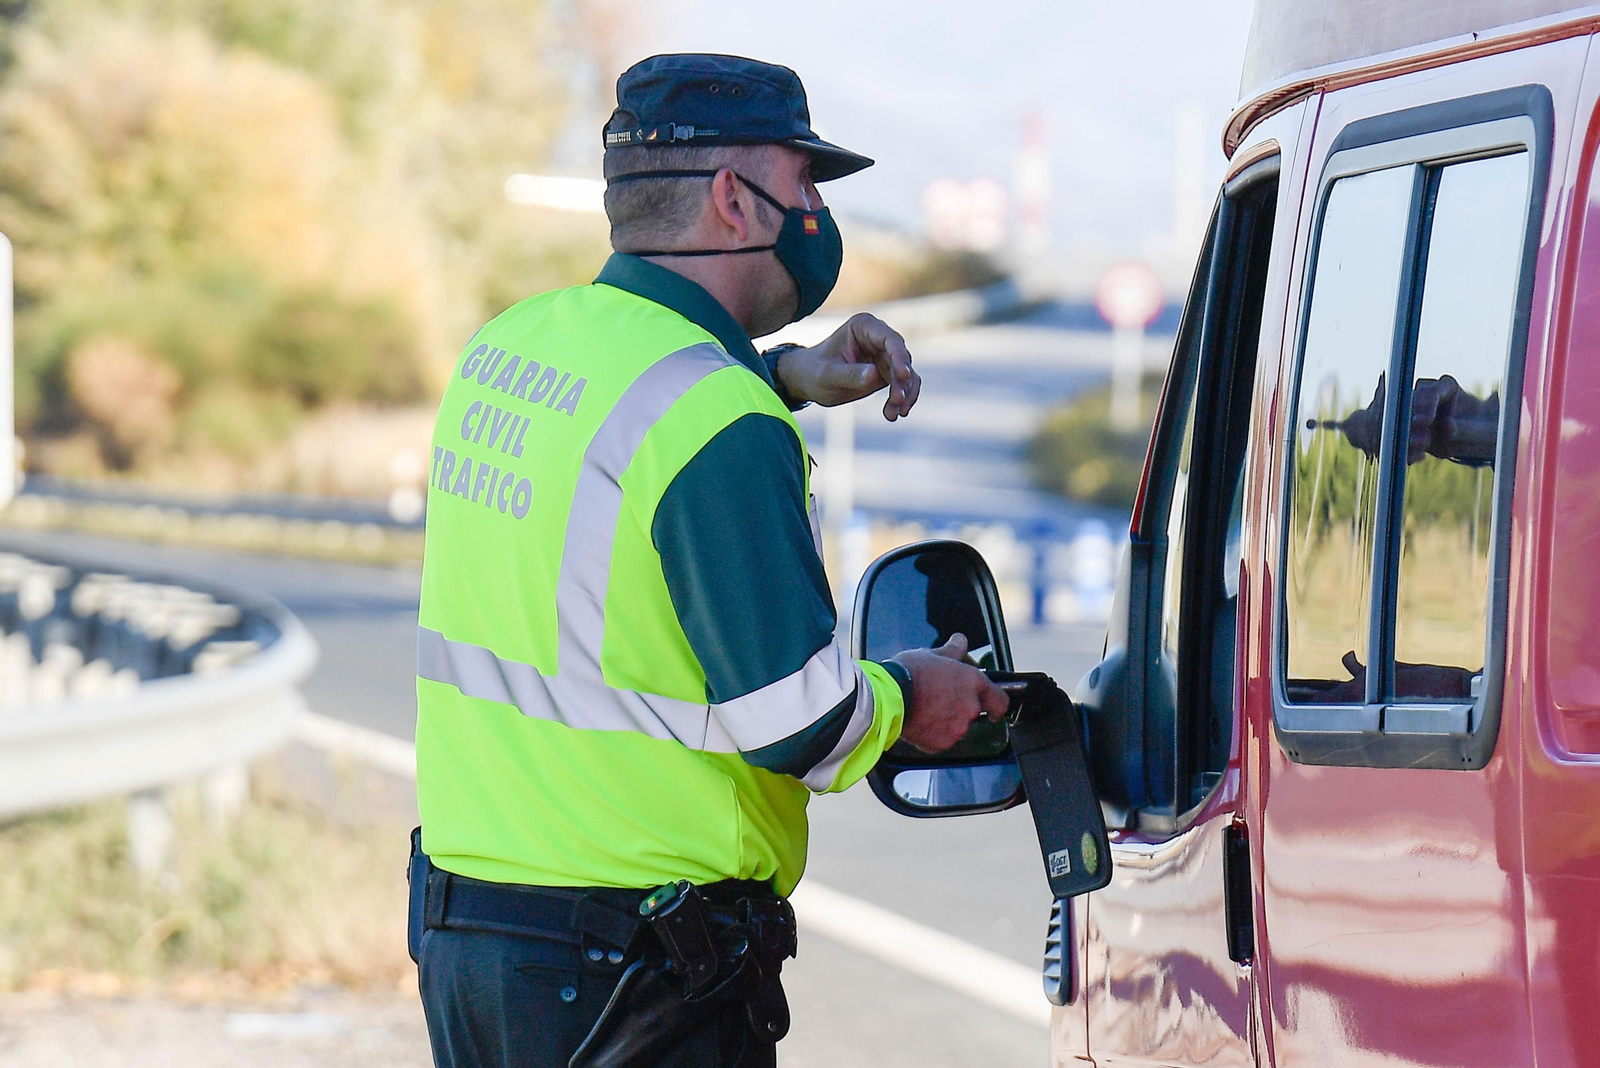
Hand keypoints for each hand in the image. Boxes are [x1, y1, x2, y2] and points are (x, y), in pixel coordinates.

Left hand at [773, 313, 920, 419]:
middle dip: (902, 381)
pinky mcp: (886, 372)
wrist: (808, 381)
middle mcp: (878, 338)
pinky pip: (903, 385)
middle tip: (897, 402)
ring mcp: (884, 355)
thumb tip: (875, 375)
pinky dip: (902, 399)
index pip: (890, 339)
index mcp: (863, 327)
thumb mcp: (827, 375)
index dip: (900, 357)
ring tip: (894, 414)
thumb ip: (849, 374)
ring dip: (904, 394)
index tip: (903, 376)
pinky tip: (894, 414)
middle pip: (902, 358)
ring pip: (906, 374)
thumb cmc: (813, 371)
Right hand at [893, 634, 1010, 752]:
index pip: (1001, 700)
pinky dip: (934, 733)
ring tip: (927, 709)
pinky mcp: (942, 743)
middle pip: (975, 712)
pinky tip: (921, 720)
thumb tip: (961, 641)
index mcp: (973, 682)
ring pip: (958, 727)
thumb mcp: (933, 655)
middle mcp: (971, 707)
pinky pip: (943, 739)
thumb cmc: (910, 673)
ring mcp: (957, 728)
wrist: (888, 697)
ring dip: (948, 721)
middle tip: (942, 699)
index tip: (993, 707)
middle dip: (962, 708)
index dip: (997, 703)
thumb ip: (953, 651)